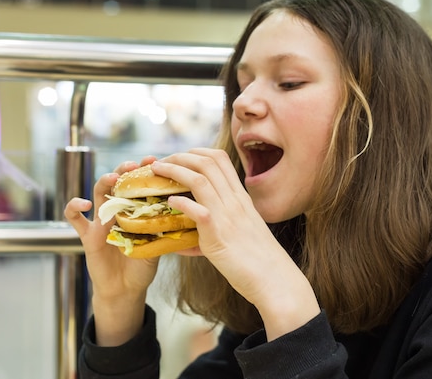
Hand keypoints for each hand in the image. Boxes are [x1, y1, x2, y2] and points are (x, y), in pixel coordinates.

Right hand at [64, 158, 158, 345]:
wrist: (125, 290)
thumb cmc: (142, 266)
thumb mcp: (157, 245)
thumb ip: (164, 230)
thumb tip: (186, 214)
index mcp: (134, 210)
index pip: (137, 184)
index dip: (143, 171)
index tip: (153, 161)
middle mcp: (116, 211)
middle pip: (117, 182)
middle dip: (124, 170)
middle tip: (133, 165)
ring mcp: (101, 221)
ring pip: (97, 193)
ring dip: (104, 181)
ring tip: (114, 178)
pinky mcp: (88, 235)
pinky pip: (74, 218)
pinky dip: (74, 207)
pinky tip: (84, 203)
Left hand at [152, 148, 319, 339]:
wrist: (274, 280)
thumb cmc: (258, 260)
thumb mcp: (242, 232)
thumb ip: (217, 227)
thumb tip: (188, 235)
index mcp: (240, 197)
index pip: (219, 159)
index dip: (196, 152)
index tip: (180, 156)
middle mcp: (234, 201)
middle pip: (206, 163)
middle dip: (179, 156)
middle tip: (161, 161)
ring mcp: (227, 215)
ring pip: (199, 179)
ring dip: (174, 171)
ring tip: (156, 171)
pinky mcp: (219, 235)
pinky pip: (198, 210)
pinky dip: (181, 202)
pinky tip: (170, 202)